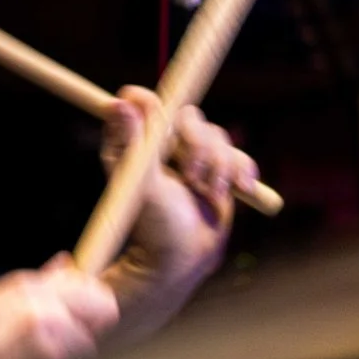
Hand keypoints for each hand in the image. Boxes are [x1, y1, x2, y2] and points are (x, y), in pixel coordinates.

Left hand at [98, 86, 254, 340]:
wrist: (185, 256)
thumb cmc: (155, 225)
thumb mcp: (142, 181)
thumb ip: (134, 142)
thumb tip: (119, 101)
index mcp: (135, 145)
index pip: (143, 103)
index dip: (155, 106)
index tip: (166, 130)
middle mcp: (162, 145)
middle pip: (187, 116)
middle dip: (198, 146)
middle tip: (193, 177)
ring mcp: (192, 156)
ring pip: (216, 134)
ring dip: (218, 165)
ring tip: (209, 194)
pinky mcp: (217, 168)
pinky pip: (237, 153)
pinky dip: (239, 171)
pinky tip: (236, 190)